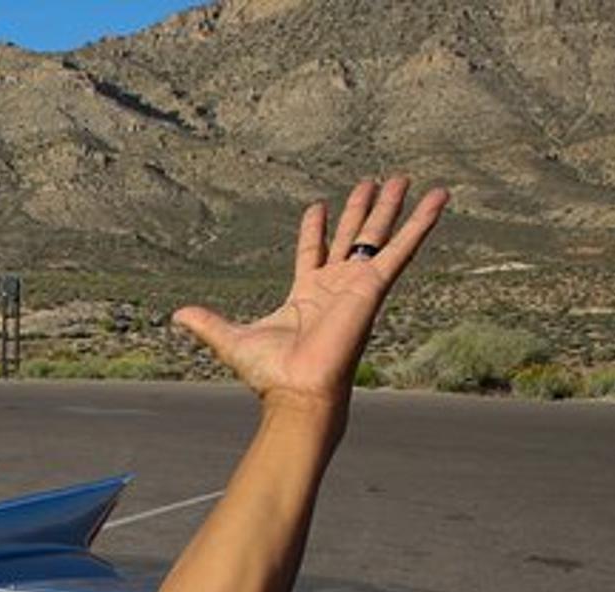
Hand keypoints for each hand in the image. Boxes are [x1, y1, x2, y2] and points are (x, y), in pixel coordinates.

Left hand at [173, 178, 447, 409]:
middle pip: (352, 237)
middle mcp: (335, 286)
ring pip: (378, 236)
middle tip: (375, 180)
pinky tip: (438, 199)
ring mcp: (357, 284)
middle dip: (362, 210)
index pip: (312, 252)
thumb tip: (177, 315)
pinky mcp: (375, 286)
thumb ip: (207, 324)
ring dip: (392, 208)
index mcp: (305, 295)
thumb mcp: (230, 340)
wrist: (298, 390)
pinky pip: (403, 248)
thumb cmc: (271, 374)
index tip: (318, 206)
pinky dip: (422, 224)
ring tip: (404, 177)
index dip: (315, 230)